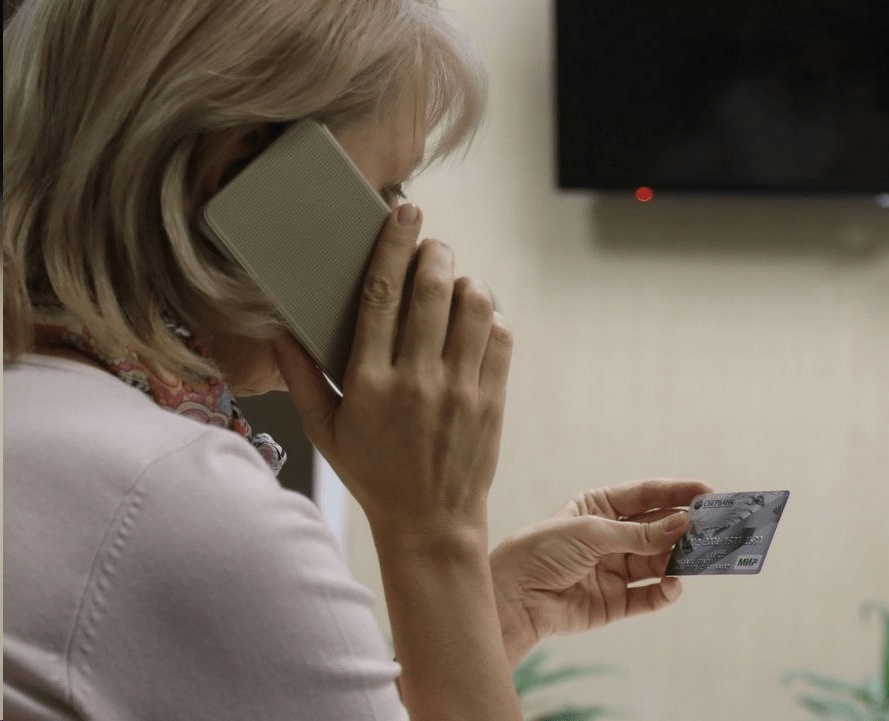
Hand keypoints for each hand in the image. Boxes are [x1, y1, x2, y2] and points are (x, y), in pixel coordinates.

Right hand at [276, 204, 512, 537]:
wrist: (430, 523)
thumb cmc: (373, 475)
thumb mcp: (325, 432)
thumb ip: (301, 379)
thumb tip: (277, 331)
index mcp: (370, 383)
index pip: (380, 296)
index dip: (392, 246)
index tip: (402, 212)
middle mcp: (417, 382)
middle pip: (432, 290)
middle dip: (435, 252)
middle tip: (432, 245)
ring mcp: (460, 391)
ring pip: (474, 307)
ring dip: (465, 283)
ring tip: (454, 286)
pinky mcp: (492, 400)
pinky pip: (500, 338)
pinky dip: (490, 319)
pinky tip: (475, 323)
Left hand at [490, 478, 710, 666]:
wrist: (514, 598)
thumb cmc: (543, 552)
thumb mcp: (592, 532)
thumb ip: (639, 534)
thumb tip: (683, 525)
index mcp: (597, 507)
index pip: (644, 495)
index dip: (676, 492)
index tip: (708, 492)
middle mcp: (609, 537)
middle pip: (656, 528)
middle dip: (684, 527)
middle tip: (715, 528)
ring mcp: (613, 569)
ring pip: (657, 561)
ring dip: (679, 559)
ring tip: (701, 557)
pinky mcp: (614, 602)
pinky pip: (648, 595)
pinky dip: (665, 591)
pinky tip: (674, 584)